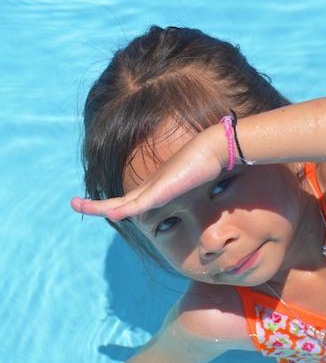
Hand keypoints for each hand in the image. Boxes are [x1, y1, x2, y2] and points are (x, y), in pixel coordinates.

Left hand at [71, 128, 223, 220]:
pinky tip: (110, 213)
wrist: (215, 148)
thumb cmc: (208, 163)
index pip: (131, 201)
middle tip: (74, 203)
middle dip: (95, 204)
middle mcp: (152, 186)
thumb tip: (193, 191)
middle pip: (119, 201)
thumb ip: (189, 188)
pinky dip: (123, 209)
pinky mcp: (162, 189)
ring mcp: (155, 187)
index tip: (102, 209)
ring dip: (98, 206)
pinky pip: (139, 203)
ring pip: (122, 202)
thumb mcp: (196, 183)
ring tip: (77, 204)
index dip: (115, 206)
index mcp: (158, 187)